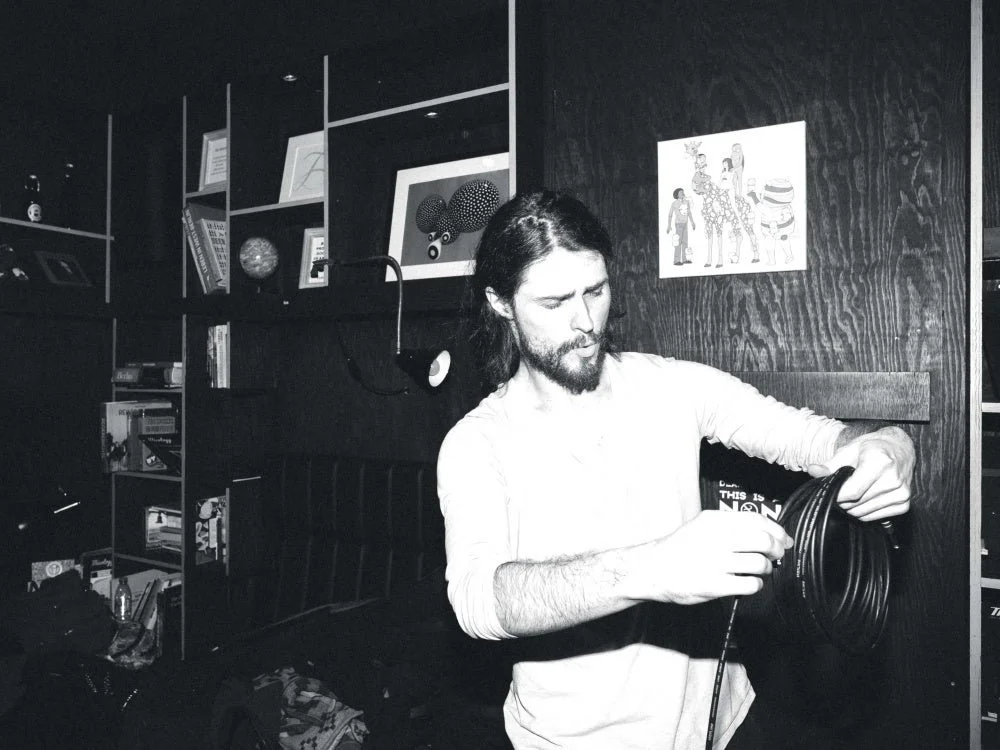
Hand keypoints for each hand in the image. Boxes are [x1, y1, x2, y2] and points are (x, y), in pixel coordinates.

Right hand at [633, 510, 792, 605]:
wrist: (652, 569)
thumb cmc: (680, 548)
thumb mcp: (702, 525)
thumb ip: (731, 525)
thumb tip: (768, 532)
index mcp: (715, 521)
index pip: (758, 520)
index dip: (777, 531)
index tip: (783, 539)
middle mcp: (717, 539)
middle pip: (764, 541)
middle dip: (777, 550)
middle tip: (776, 555)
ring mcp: (716, 562)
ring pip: (760, 563)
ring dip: (766, 568)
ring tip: (759, 570)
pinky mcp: (715, 585)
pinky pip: (750, 584)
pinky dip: (756, 584)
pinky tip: (748, 582)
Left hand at [807, 426, 913, 521]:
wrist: (900, 448)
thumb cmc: (873, 447)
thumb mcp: (850, 450)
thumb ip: (830, 464)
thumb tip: (812, 471)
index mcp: (880, 462)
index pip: (852, 491)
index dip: (836, 495)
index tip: (828, 492)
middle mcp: (894, 479)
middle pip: (856, 503)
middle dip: (841, 500)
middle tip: (840, 489)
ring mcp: (901, 494)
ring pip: (863, 513)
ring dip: (851, 507)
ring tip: (852, 491)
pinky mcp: (904, 504)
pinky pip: (873, 517)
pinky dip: (863, 511)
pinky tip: (864, 497)